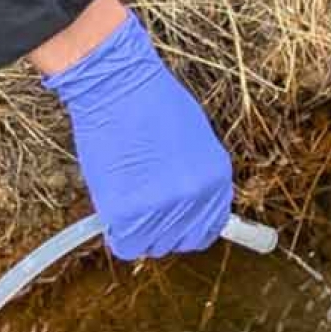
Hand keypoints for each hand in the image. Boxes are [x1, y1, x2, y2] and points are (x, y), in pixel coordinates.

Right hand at [41, 11, 233, 260]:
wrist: (118, 86)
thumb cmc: (151, 104)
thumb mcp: (194, 141)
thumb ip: (196, 177)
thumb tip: (190, 207)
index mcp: (216, 178)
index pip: (209, 228)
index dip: (187, 227)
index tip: (171, 221)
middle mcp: (196, 197)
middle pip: (180, 241)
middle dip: (161, 230)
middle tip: (142, 207)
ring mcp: (164, 207)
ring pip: (150, 245)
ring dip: (137, 228)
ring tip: (127, 192)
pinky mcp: (130, 212)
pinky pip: (125, 244)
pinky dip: (117, 231)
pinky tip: (114, 204)